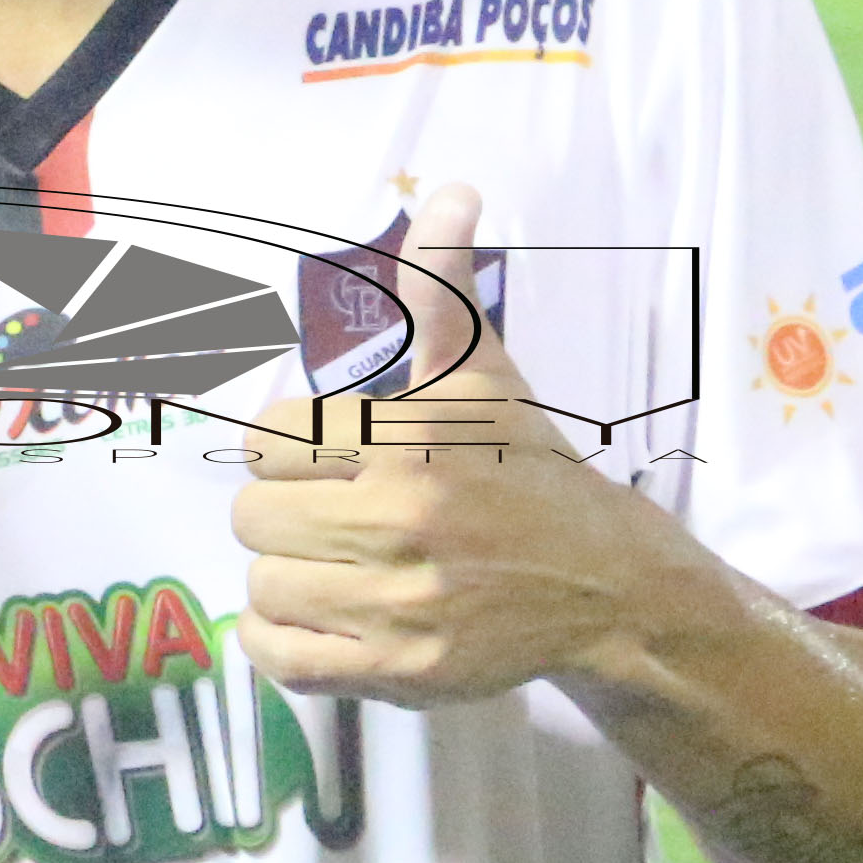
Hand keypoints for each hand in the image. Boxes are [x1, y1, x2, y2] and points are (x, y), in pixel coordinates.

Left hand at [231, 185, 685, 710]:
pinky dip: (281, 643)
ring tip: (335, 566)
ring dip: (286, 576)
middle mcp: (404, 520)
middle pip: (254, 515)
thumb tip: (450, 191)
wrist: (607, 584)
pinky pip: (281, 657)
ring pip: (263, 585)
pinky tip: (319, 617)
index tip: (329, 458)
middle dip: (285, 511)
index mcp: (412, 439)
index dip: (288, 446)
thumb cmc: (529, 469)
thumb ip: (442, 288)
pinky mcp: (403, 671)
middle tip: (332, 515)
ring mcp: (403, 603)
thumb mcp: (485, 374)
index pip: (268, 437)